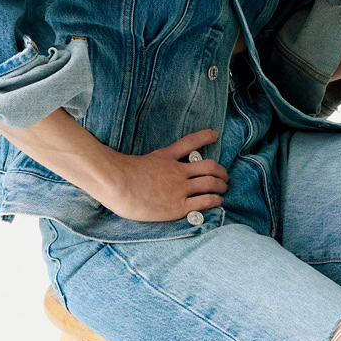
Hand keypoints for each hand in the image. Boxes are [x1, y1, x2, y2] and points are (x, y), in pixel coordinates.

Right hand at [104, 129, 228, 221]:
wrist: (117, 184)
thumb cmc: (118, 176)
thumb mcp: (134, 162)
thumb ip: (145, 165)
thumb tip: (143, 170)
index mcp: (166, 157)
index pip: (190, 143)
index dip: (204, 137)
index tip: (214, 134)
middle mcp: (177, 171)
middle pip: (208, 166)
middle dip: (220, 171)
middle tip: (224, 176)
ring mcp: (179, 188)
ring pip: (210, 182)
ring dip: (221, 185)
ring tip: (224, 188)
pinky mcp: (178, 205)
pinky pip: (204, 200)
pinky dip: (215, 199)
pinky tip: (218, 201)